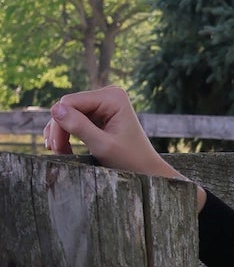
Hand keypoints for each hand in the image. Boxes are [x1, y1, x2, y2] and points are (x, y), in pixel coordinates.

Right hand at [44, 85, 168, 176]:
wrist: (147, 171)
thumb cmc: (130, 161)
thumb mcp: (103, 146)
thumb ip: (79, 127)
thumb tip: (55, 108)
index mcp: (112, 97)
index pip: (70, 102)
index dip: (59, 123)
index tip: (56, 147)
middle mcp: (107, 95)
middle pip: (68, 107)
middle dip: (60, 130)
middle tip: (56, 152)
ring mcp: (102, 103)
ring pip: (68, 114)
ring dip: (61, 133)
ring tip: (60, 153)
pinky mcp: (99, 114)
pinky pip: (75, 119)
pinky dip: (67, 133)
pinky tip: (62, 147)